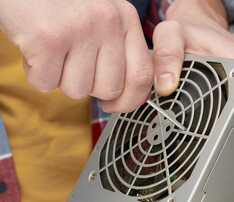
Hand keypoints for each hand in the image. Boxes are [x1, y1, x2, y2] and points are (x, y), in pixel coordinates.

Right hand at [0, 0, 152, 111]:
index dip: (130, 100)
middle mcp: (109, 21)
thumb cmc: (61, 6)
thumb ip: (120, 52)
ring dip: (60, 78)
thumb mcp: (102, 19)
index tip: (113, 105)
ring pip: (78, 90)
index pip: (142, 75)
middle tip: (72, 62)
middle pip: (110, 89)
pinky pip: (46, 83)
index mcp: (126, 19)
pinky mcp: (49, 38)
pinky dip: (37, 73)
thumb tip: (130, 94)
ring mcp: (80, 28)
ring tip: (53, 50)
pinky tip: (35, 48)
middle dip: (88, 86)